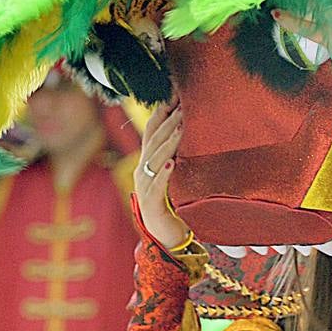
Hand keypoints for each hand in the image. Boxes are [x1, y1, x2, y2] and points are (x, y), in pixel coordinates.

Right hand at [133, 100, 189, 248]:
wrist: (164, 236)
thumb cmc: (172, 203)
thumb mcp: (174, 173)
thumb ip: (176, 153)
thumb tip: (189, 128)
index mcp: (147, 161)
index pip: (151, 130)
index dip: (161, 111)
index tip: (174, 94)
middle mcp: (142, 170)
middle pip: (153, 140)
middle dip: (168, 121)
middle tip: (183, 104)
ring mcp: (144, 187)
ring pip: (154, 160)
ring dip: (168, 143)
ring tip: (181, 128)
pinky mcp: (151, 204)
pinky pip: (156, 186)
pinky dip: (164, 174)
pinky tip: (172, 164)